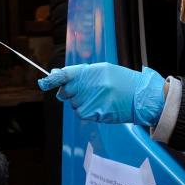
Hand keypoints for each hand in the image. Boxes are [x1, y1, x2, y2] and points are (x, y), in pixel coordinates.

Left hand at [37, 62, 165, 125]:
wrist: (141, 96)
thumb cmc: (122, 81)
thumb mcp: (103, 71)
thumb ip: (80, 73)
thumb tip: (56, 74)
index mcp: (91, 71)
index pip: (65, 75)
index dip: (52, 79)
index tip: (43, 83)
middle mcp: (89, 85)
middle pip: (66, 92)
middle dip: (70, 93)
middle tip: (86, 91)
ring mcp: (92, 100)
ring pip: (74, 104)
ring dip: (81, 103)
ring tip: (100, 98)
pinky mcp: (96, 113)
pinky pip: (82, 114)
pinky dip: (87, 112)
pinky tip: (100, 106)